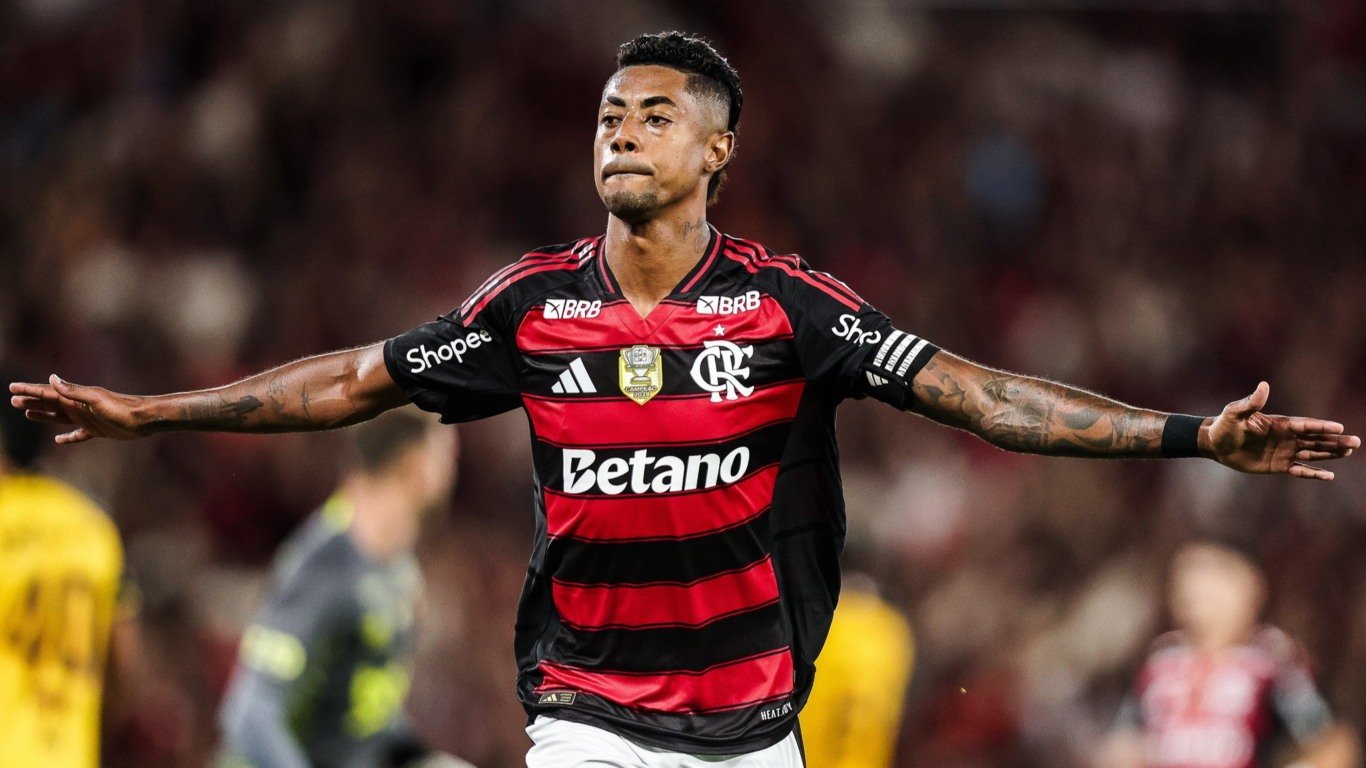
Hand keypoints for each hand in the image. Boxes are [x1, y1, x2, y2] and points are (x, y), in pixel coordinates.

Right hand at [8, 375, 147, 443]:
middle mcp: (79, 407)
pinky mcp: (97, 431)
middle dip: (32, 401)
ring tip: (27, 413)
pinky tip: (59, 441)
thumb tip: (51, 378)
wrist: (144, 419)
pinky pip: (77, 435)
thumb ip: (73, 391)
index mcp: (76, 398)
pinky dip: (68, 437)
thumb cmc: (121, 408)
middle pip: (50, 404)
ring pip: (59, 417)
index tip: (12, 388)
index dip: (29, 390)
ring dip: (43, 415)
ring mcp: (87, 419)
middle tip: (13, 400)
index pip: (48, 393)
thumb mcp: (96, 399)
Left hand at [1204, 382, 1358, 480]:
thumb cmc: (1224, 425)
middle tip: (1356, 443)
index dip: (1321, 427)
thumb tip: (1264, 386)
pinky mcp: (1278, 466)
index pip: (1305, 425)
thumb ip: (1250, 403)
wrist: (1215, 444)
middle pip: (1315, 439)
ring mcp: (1284, 451)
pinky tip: (1329, 476)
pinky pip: (1299, 469)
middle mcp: (1286, 437)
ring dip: (1330, 454)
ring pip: (1312, 453)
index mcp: (1280, 423)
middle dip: (1335, 441)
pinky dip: (1313, 473)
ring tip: (1348, 452)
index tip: (1339, 427)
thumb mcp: (1235, 413)